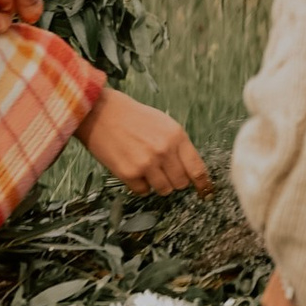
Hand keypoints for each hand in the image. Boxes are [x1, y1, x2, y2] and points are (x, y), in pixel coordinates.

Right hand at [77, 91, 211, 194]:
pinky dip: (140, 184)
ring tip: (147, 167)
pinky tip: (133, 168)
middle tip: (164, 170)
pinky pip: (143, 191)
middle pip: (181, 183)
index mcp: (176, 136)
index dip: (203, 183)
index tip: (205, 191)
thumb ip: (179, 146)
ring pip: (164, 190)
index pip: (197, 169)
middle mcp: (164, 151)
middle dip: (175, 180)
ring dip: (158, 183)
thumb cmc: (133, 118)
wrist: (101, 113)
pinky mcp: (129, 173)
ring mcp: (146, 163)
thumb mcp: (164, 124)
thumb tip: (191, 171)